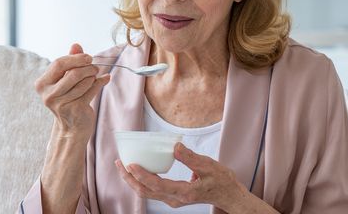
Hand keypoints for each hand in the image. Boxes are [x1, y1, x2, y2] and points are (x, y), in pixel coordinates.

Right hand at [35, 43, 109, 140]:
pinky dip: (100, 82)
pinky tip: (105, 79)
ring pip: (84, 81)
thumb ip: (70, 61)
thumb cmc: (68, 99)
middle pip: (73, 73)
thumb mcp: (65, 79)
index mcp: (42, 84)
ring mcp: (61, 104)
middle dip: (88, 68)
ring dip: (94, 76)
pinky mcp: (75, 109)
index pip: (59, 64)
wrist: (71, 127)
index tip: (88, 57)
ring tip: (95, 76)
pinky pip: (92, 90)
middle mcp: (49, 95)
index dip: (76, 58)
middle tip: (95, 67)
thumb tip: (75, 45)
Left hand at [115, 142, 246, 210]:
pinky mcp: (174, 196)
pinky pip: (153, 190)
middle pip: (146, 192)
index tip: (130, 164)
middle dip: (129, 178)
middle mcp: (175, 199)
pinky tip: (139, 169)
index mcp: (183, 193)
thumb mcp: (209, 166)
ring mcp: (174, 200)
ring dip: (133, 180)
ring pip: (147, 193)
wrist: (228, 195)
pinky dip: (142, 181)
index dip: (141, 175)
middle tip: (118, 163)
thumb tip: (175, 147)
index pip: (156, 185)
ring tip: (123, 165)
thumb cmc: (221, 180)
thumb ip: (191, 158)